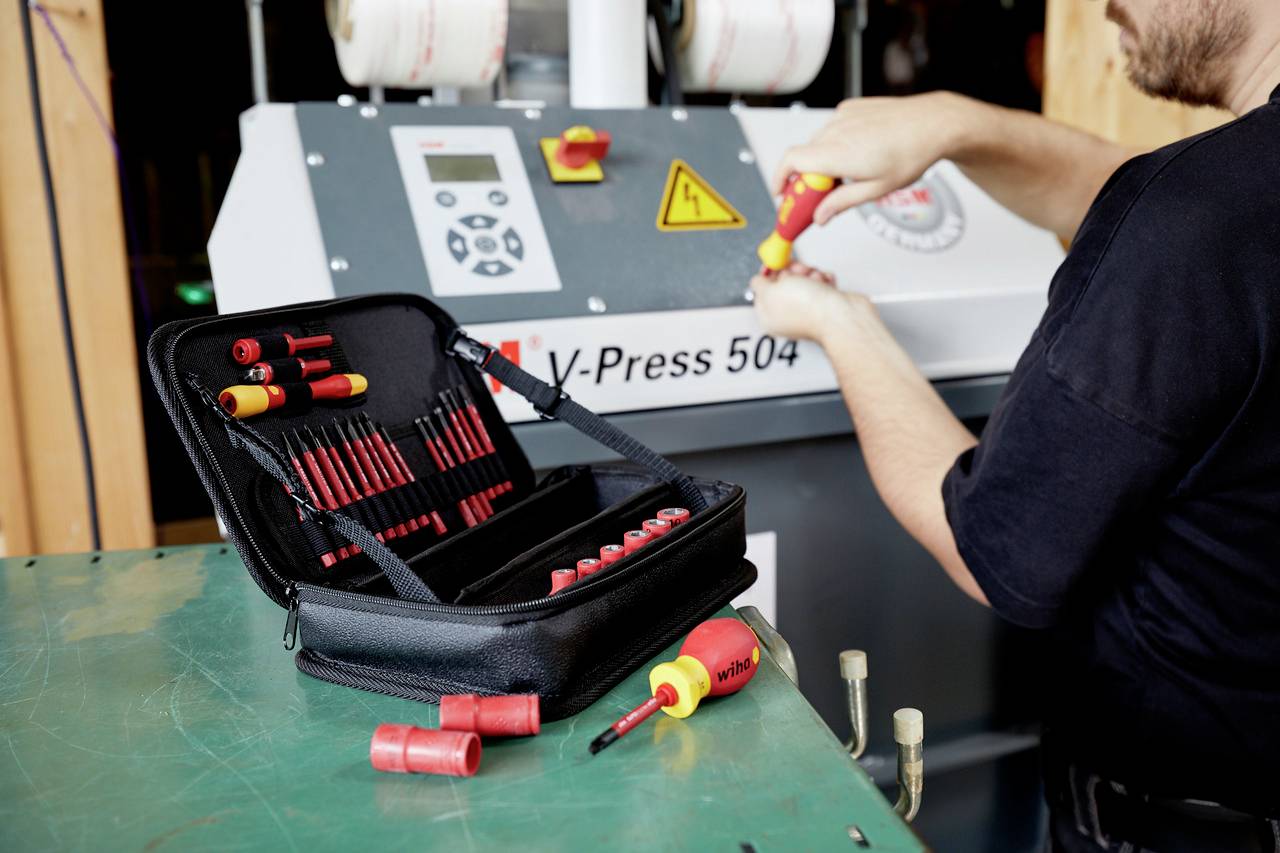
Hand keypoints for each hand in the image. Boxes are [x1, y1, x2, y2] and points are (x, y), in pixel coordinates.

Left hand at [750, 262, 860, 343]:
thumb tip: (757, 281)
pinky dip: (824, 279)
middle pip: (784, 283)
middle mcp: (787, 316)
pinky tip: (826, 283)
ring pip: (804, 281)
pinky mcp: (826, 305)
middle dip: (793, 272)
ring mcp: (807, 311)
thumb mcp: (770, 292)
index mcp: (769, 317)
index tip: (776, 264)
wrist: (840, 315)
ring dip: (811, 274)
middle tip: (799, 272)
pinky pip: (822, 284)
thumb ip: (759, 284)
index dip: (768, 275)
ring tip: (816, 279)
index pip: (762, 292)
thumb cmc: (807, 308)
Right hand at [770, 92, 971, 224]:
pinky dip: (834, 145)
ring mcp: (842, 116)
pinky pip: (831, 131)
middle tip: (815, 199)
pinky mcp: (850, 108)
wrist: (934, 122)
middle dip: (804, 180)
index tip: (783, 196)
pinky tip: (857, 154)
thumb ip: (842, 203)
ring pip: (817, 144)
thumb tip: (820, 216)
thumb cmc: (912, 153)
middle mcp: (835, 131)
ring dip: (821, 163)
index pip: (791, 162)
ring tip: (844, 178)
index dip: (780, 180)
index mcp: (838, 153)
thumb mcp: (876, 189)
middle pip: (803, 157)